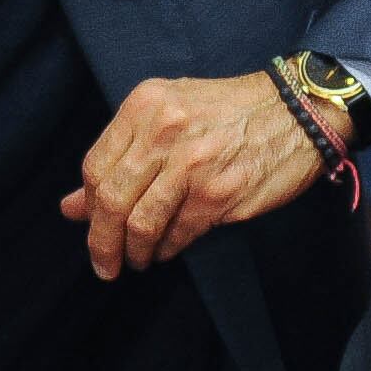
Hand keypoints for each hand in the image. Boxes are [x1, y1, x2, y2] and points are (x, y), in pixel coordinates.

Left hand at [61, 73, 330, 278]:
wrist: (298, 110)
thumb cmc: (231, 112)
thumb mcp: (171, 115)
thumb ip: (122, 155)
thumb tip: (72, 206)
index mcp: (145, 106)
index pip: (95, 166)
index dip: (89, 206)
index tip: (91, 226)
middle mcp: (164, 131)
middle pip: (112, 199)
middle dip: (102, 242)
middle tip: (105, 264)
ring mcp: (192, 163)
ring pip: (141, 223)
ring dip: (134, 251)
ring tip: (138, 259)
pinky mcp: (219, 193)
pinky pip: (178, 233)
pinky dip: (167, 248)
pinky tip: (167, 249)